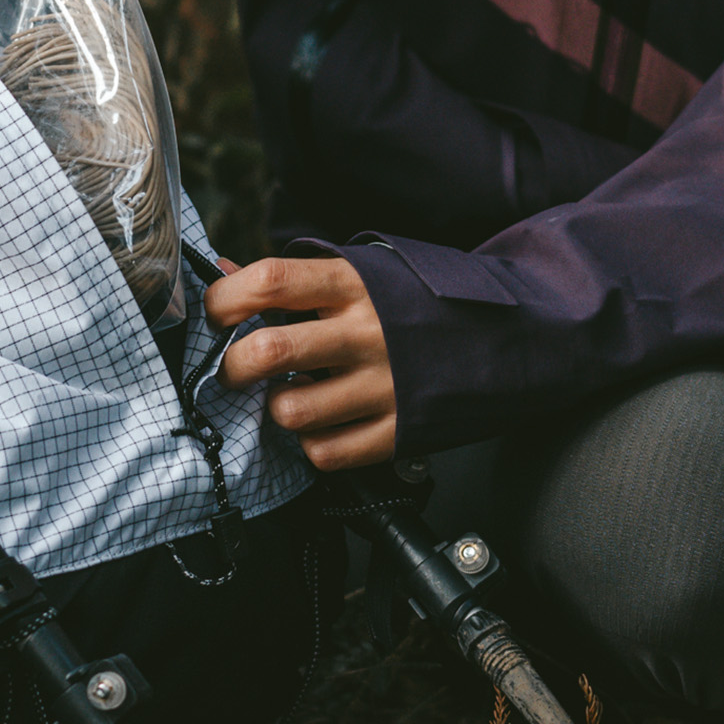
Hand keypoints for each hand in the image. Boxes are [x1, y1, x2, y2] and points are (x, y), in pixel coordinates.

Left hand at [208, 253, 397, 470]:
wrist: (507, 336)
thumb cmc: (418, 303)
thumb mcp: (365, 273)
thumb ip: (297, 278)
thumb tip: (224, 271)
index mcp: (354, 283)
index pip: (271, 281)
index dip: (225, 299)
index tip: (215, 315)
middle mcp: (367, 332)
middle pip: (269, 350)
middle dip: (233, 366)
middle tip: (237, 370)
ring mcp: (384, 385)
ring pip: (291, 411)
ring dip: (278, 408)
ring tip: (293, 397)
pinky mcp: (398, 430)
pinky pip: (326, 452)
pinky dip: (313, 443)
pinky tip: (326, 424)